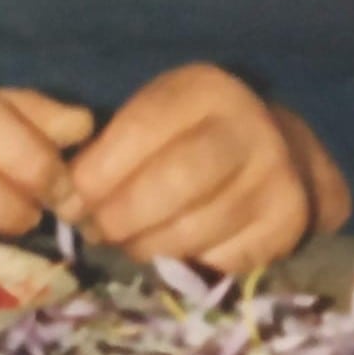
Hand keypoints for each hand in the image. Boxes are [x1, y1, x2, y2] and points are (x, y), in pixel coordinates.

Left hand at [64, 65, 349, 272]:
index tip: (73, 201)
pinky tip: (173, 252)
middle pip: (173, 183)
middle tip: (100, 231)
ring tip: (131, 243)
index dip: (97, 174)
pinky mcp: (285, 226)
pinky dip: (186, 264)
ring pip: (193, 231)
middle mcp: (249, 127)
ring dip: (147, 247)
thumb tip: (68, 203)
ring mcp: (274, 179)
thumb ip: (105, 150)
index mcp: (206, 90)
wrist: (275, 152)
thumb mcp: (151, 120)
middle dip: (122, 216)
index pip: (141, 131)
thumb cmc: (189, 138)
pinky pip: (219, 260)